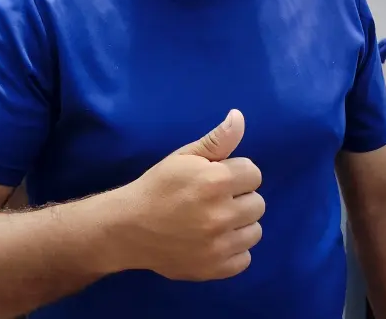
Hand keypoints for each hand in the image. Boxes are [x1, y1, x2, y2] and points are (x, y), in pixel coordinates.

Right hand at [118, 109, 263, 280]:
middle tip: (215, 200)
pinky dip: (234, 251)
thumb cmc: (158, 187)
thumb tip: (239, 116)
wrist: (128, 228)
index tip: (217, 179)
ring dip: (240, 225)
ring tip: (215, 221)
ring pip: (255, 231)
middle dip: (240, 198)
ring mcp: (219, 245)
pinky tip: (214, 242)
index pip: (254, 174)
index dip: (236, 173)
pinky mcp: (215, 268)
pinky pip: (245, 259)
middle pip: (258, 203)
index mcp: (215, 181)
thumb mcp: (184, 157)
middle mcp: (221, 214)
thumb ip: (217, 140)